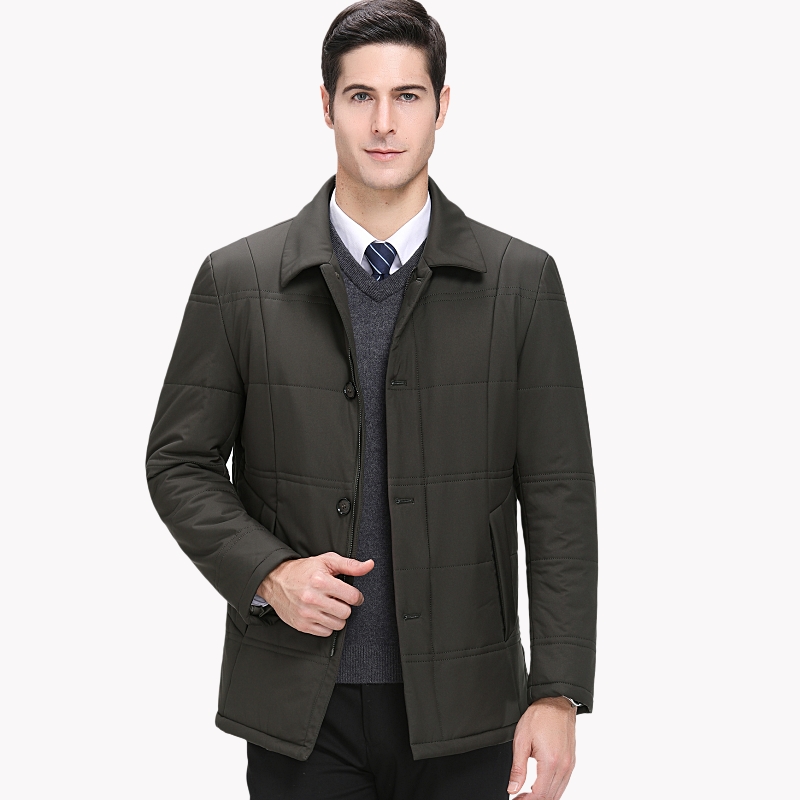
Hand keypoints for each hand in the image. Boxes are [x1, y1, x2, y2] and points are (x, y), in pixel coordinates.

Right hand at [257, 553, 373, 635]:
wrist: (276, 580)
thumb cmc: (303, 570)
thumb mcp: (327, 561)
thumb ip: (351, 565)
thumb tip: (369, 565)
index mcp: (320, 580)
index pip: (352, 596)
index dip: (356, 596)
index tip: (350, 595)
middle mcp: (312, 598)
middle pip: (346, 613)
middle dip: (345, 606)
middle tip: (338, 600)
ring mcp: (306, 613)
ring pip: (338, 624)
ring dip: (337, 616)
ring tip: (329, 606)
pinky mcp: (302, 625)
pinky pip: (326, 632)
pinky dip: (327, 624)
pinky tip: (321, 613)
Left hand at [507, 696, 575, 798]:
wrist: (556, 702)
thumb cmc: (540, 716)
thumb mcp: (521, 740)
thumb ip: (518, 768)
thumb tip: (513, 788)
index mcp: (550, 762)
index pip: (540, 795)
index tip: (517, 799)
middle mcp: (563, 766)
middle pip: (550, 797)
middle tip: (520, 798)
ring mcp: (570, 765)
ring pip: (558, 793)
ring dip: (544, 797)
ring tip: (527, 794)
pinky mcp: (571, 762)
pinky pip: (563, 783)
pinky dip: (552, 790)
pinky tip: (541, 787)